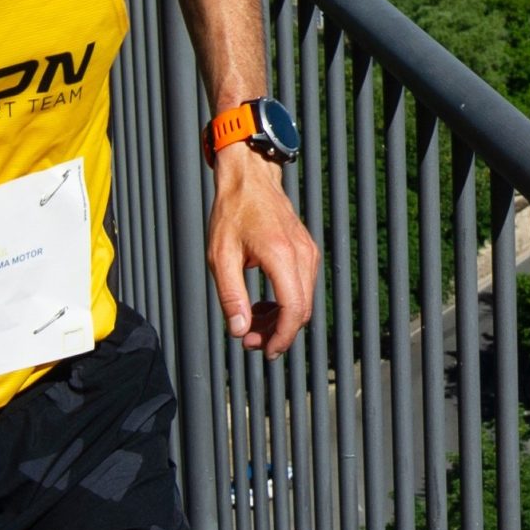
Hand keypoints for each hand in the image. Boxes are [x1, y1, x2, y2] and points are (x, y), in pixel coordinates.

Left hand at [208, 144, 317, 354]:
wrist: (251, 178)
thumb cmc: (233, 212)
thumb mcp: (221, 255)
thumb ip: (230, 295)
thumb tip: (239, 330)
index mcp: (280, 255)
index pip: (294, 309)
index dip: (282, 338)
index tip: (264, 351)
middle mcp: (302, 255)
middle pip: (302, 310)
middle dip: (277, 333)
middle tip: (248, 338)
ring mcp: (308, 253)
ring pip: (303, 301)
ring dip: (280, 320)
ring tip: (250, 321)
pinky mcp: (307, 252)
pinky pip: (302, 288)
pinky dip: (285, 303)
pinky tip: (261, 304)